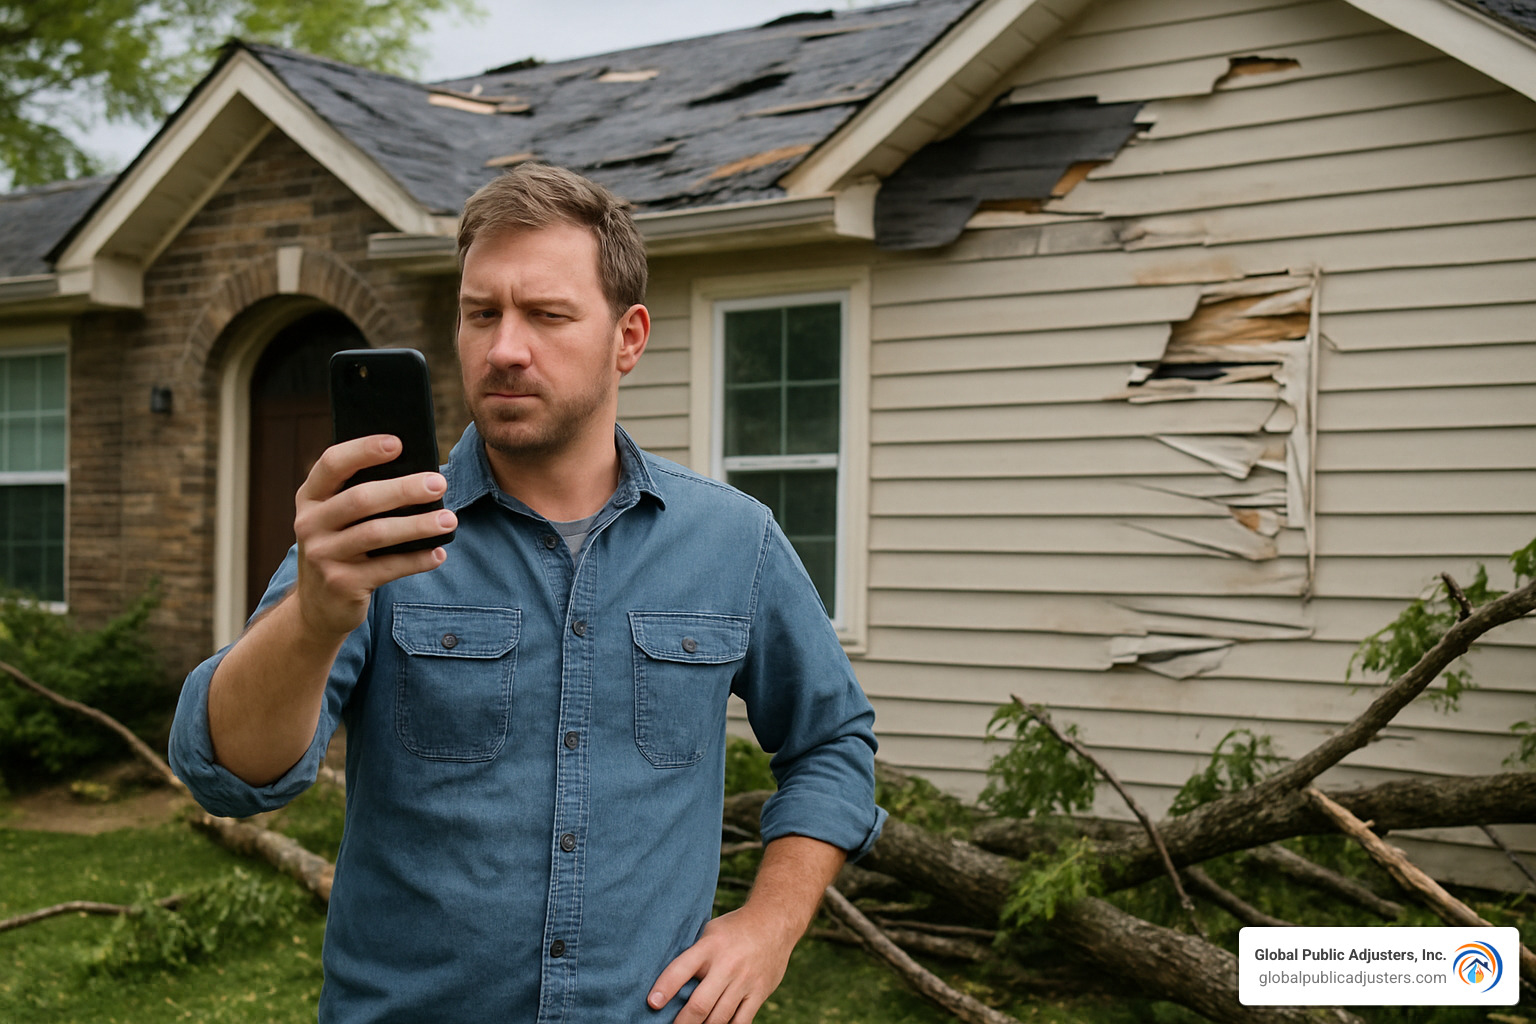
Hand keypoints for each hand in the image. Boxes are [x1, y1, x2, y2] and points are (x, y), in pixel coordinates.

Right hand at [292, 434, 456, 639]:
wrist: (318, 606)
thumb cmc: (342, 547)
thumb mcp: (337, 519)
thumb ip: (363, 495)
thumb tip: (419, 473)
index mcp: (311, 497)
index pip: (332, 463)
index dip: (363, 450)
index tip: (398, 443)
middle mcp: (310, 524)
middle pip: (361, 499)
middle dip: (404, 489)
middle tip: (439, 483)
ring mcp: (323, 555)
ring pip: (376, 533)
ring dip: (418, 525)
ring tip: (449, 519)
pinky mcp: (341, 584)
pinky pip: (388, 567)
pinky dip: (417, 559)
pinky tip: (439, 552)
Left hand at [647, 903, 797, 1023]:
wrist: (774, 922)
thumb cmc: (733, 929)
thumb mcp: (710, 932)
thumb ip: (693, 956)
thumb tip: (668, 983)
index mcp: (709, 946)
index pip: (682, 969)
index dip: (665, 987)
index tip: (652, 1003)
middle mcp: (727, 965)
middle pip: (700, 1004)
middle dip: (682, 1022)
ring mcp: (745, 981)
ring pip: (719, 1018)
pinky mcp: (759, 993)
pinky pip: (741, 1022)